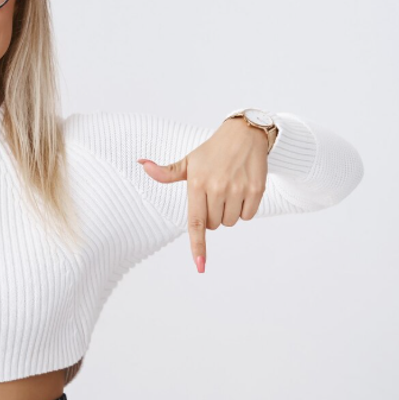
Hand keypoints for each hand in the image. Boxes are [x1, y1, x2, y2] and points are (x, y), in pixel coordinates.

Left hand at [136, 117, 268, 273]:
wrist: (244, 134)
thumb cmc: (212, 152)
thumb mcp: (188, 162)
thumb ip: (166, 173)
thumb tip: (142, 164)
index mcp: (197, 184)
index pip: (196, 222)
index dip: (198, 246)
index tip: (200, 265)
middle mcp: (217, 188)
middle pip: (214, 225)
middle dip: (213, 215)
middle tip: (215, 193)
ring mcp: (238, 189)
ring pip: (230, 222)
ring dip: (228, 213)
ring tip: (228, 190)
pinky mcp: (256, 189)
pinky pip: (248, 215)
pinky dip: (244, 209)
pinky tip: (242, 190)